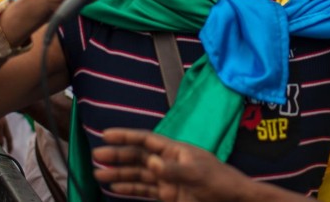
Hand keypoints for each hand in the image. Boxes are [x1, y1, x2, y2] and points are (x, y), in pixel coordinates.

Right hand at [93, 129, 255, 201]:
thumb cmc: (220, 181)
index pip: (146, 140)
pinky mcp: (169, 194)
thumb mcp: (197, 174)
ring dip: (119, 174)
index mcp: (175, 150)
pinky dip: (129, 189)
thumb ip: (173, 169)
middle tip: (96, 156)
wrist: (233, 199)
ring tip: (98, 174)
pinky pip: (144, 190)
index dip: (126, 136)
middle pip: (138, 157)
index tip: (106, 134)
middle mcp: (168, 162)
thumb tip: (151, 162)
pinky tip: (115, 189)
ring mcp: (168, 179)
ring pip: (138, 174)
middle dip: (117, 156)